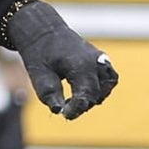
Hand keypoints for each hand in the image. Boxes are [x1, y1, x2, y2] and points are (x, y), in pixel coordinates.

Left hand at [5, 0, 118, 119]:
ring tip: (73, 98)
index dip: (77, 109)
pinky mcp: (103, 60)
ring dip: (92, 98)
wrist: (45, 33)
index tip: (65, 115)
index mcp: (80, 64)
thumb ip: (49, 94)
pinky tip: (83, 91)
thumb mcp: (39, 75)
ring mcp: (101, 59)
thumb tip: (59, 111)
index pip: (86, 94)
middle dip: (82, 105)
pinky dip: (100, 89)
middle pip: (97, 94)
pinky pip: (109, 80)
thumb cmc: (40, 54)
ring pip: (106, 88)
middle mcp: (95, 61)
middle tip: (65, 106)